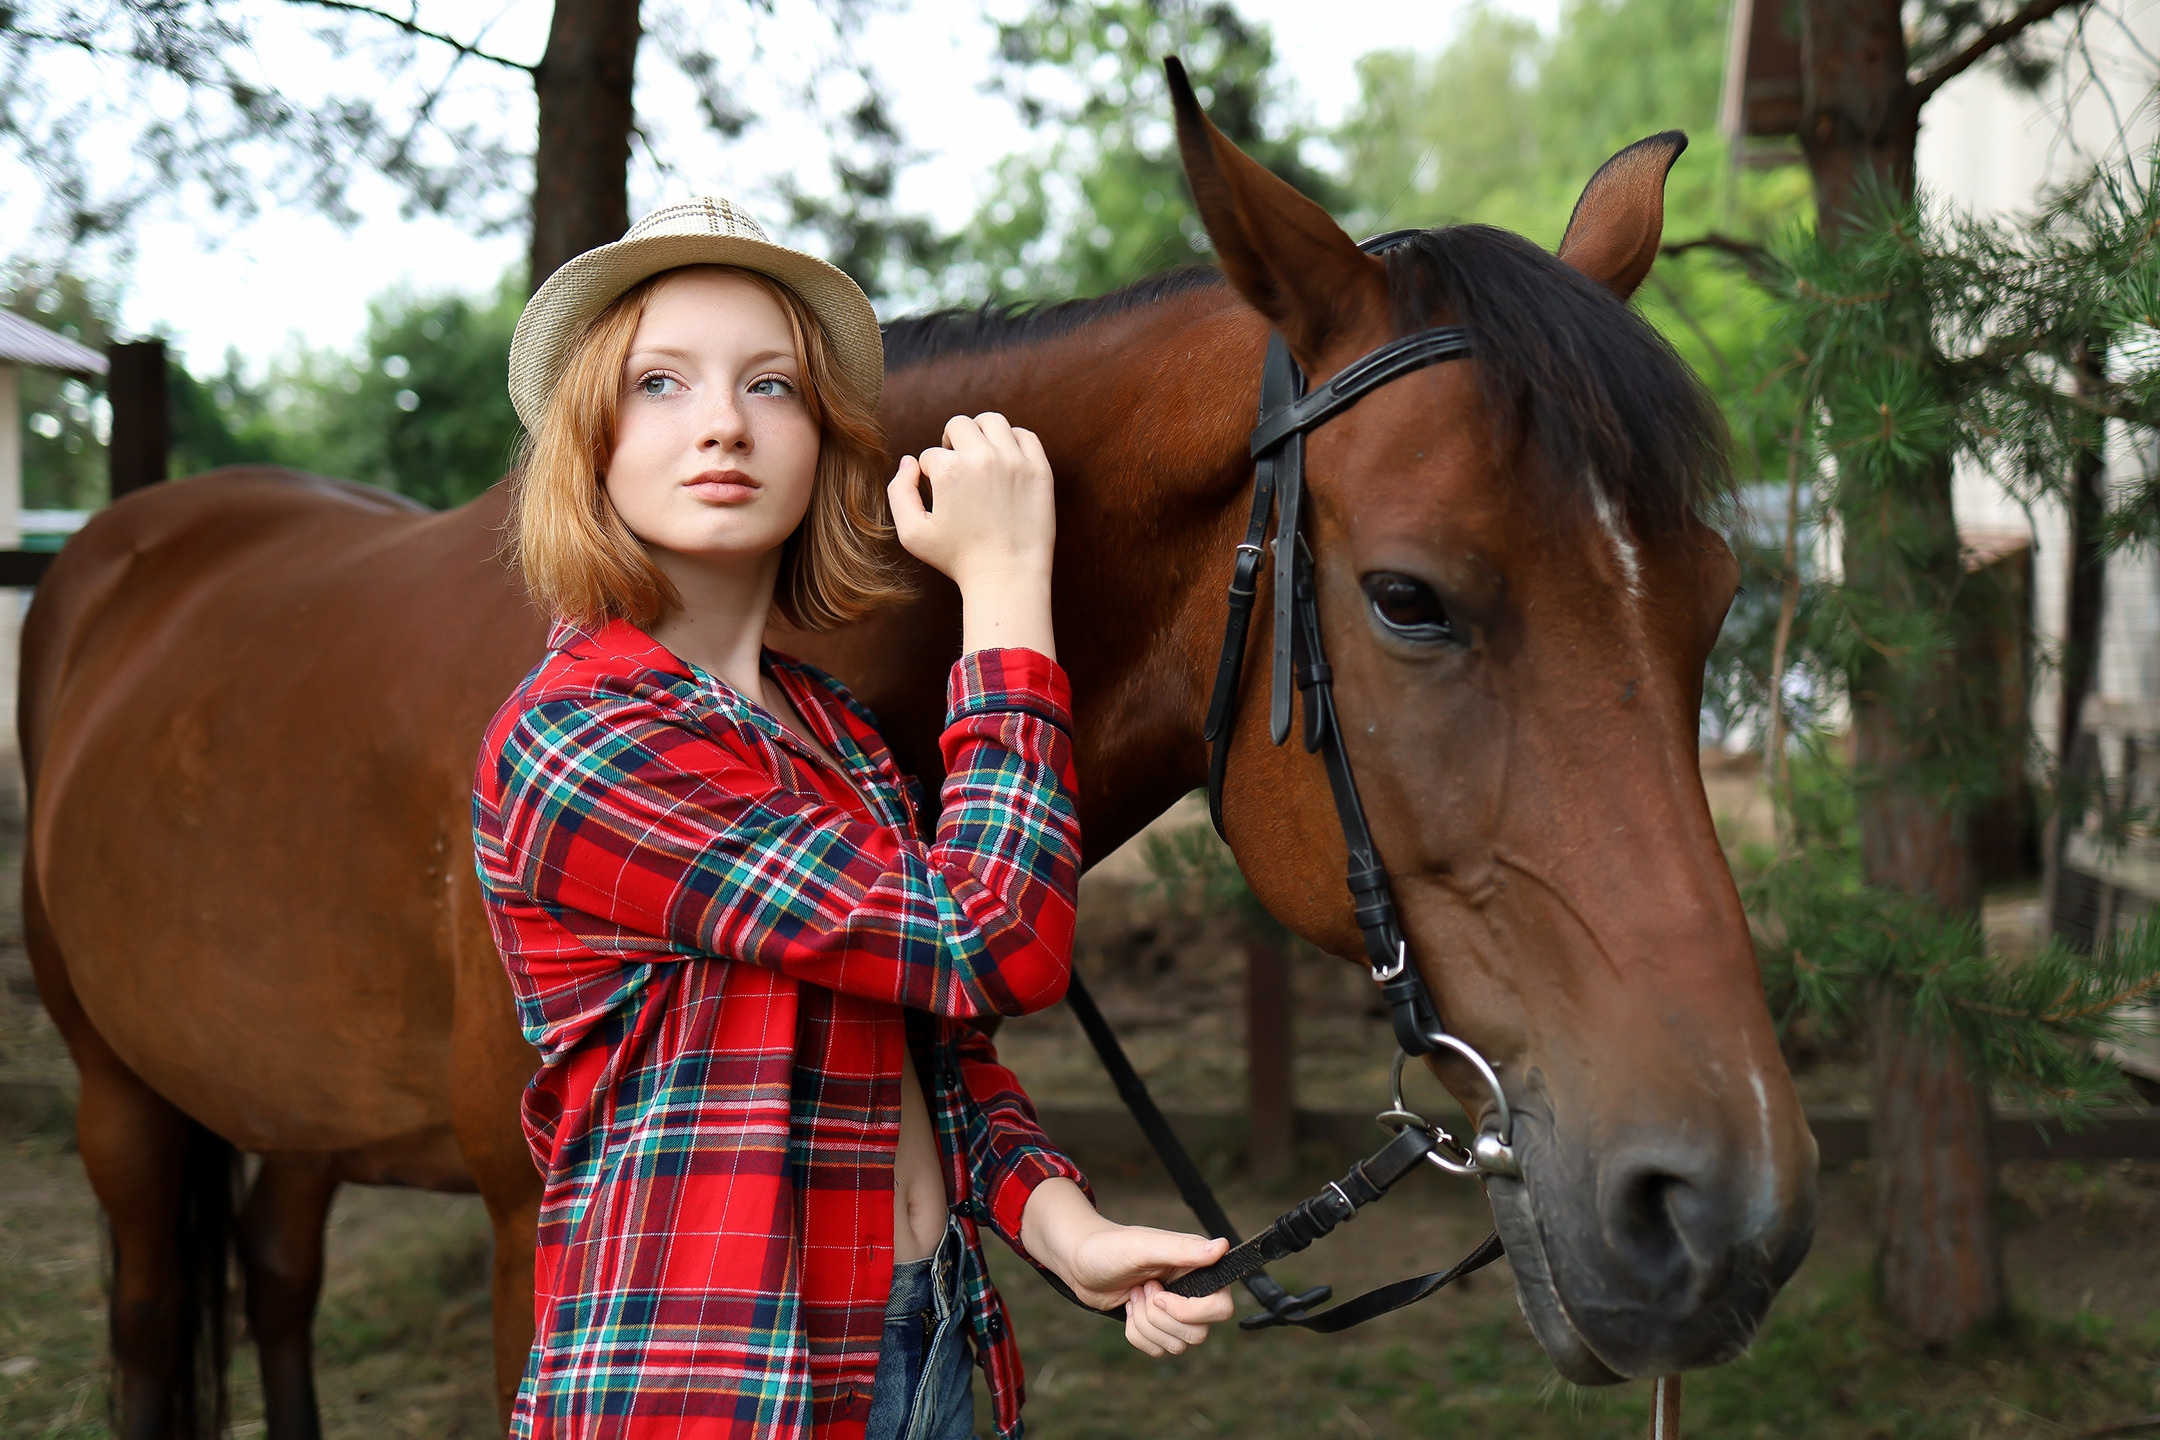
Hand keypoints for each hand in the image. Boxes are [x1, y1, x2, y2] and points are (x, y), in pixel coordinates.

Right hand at [887, 414, 1056, 658]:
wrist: (1007, 577)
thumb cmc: (958, 559)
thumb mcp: (912, 533)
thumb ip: (899, 492)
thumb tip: (909, 461)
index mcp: (949, 469)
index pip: (931, 455)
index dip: (931, 475)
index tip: (942, 496)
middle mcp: (982, 457)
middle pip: (958, 426)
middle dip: (951, 444)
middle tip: (957, 467)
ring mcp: (1014, 460)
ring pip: (992, 421)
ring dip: (980, 433)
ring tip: (980, 456)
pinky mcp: (1039, 469)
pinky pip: (1025, 435)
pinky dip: (1013, 440)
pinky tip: (1006, 459)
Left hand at [1019, 1178, 1235, 1357]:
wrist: (1079, 1262)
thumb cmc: (1109, 1247)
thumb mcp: (1144, 1245)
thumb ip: (1183, 1249)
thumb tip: (1222, 1246)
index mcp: (1198, 1268)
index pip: (1221, 1308)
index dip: (1190, 1311)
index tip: (1158, 1293)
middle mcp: (1193, 1292)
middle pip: (1198, 1333)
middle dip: (1159, 1318)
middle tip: (1140, 1290)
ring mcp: (1175, 1313)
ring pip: (1178, 1345)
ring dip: (1146, 1324)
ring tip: (1133, 1295)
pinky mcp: (1157, 1327)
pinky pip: (1159, 1351)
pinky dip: (1138, 1334)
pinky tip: (1129, 1308)